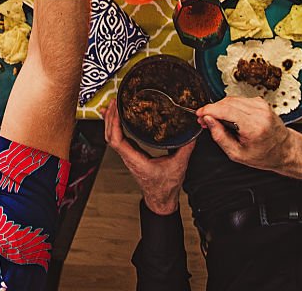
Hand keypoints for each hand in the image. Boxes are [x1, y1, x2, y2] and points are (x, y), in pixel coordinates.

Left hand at [104, 98, 194, 214]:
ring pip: (111, 137)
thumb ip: (185, 147)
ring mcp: (128, 156)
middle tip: (114, 101)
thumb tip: (191, 132)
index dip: (114, 124)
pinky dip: (114, 126)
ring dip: (110, 121)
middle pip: (110, 136)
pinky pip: (117, 139)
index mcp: (136, 160)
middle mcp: (128, 158)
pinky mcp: (130, 155)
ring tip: (113, 105)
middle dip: (110, 117)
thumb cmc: (166, 187)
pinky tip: (116, 117)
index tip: (117, 110)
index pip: (117, 141)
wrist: (161, 200)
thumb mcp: (179, 165)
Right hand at [197, 97, 301, 178]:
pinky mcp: (260, 101)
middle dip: (212, 109)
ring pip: (231, 99)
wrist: (285, 150)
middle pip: (226, 102)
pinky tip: (228, 116)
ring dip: (220, 107)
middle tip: (204, 119)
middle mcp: (258, 112)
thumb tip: (208, 120)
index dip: (208, 110)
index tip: (199, 114)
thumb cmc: (264, 155)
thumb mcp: (237, 154)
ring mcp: (261, 105)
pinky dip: (229, 106)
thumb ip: (220, 136)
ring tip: (215, 120)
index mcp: (254, 126)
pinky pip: (239, 99)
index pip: (225, 110)